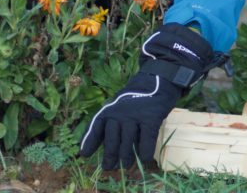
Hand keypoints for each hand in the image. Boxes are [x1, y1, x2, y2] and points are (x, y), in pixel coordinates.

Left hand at [79, 23, 215, 169]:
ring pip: (128, 143)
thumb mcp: (120, 104)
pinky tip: (144, 159)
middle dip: (110, 156)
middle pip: (112, 140)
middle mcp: (120, 113)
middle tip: (109, 167)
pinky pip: (146, 139)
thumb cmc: (139, 95)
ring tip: (127, 166)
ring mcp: (135, 116)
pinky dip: (144, 151)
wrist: (161, 78)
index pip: (97, 127)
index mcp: (110, 109)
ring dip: (127, 157)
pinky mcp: (151, 118)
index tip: (85, 154)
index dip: (90, 142)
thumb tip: (101, 140)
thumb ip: (111, 120)